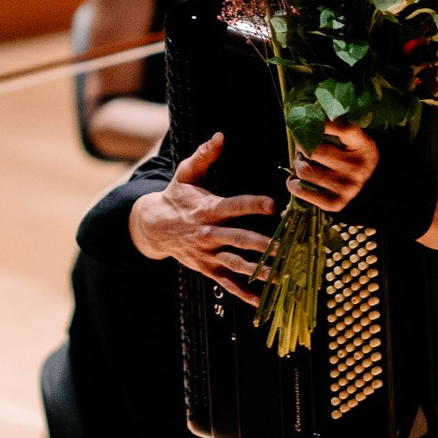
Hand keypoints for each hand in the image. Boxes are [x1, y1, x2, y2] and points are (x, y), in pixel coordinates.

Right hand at [129, 135, 278, 302]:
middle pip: (238, 239)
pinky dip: (242, 293)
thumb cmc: (175, 197)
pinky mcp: (207, 269)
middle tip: (286, 247)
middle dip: (262, 244)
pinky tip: (261, 302)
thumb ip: (204, 155)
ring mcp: (208, 254)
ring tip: (282, 275)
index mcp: (207, 209)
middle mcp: (209, 233)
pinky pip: (226, 283)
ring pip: (236, 264)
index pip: (233, 206)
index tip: (273, 204)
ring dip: (259, 271)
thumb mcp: (185, 174)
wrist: (152, 228)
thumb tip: (220, 135)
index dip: (252, 205)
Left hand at [289, 123, 378, 212]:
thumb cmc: (355, 157)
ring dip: (298, 164)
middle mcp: (357, 167)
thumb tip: (308, 114)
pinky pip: (301, 190)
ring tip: (302, 162)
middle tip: (302, 145)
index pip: (342, 127)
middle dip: (302, 145)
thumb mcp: (356, 140)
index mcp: (364, 146)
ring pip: (305, 170)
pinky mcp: (334, 203)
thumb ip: (338, 128)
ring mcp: (346, 187)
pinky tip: (297, 179)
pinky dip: (293, 183)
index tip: (309, 119)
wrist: (373, 189)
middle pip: (315, 150)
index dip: (321, 122)